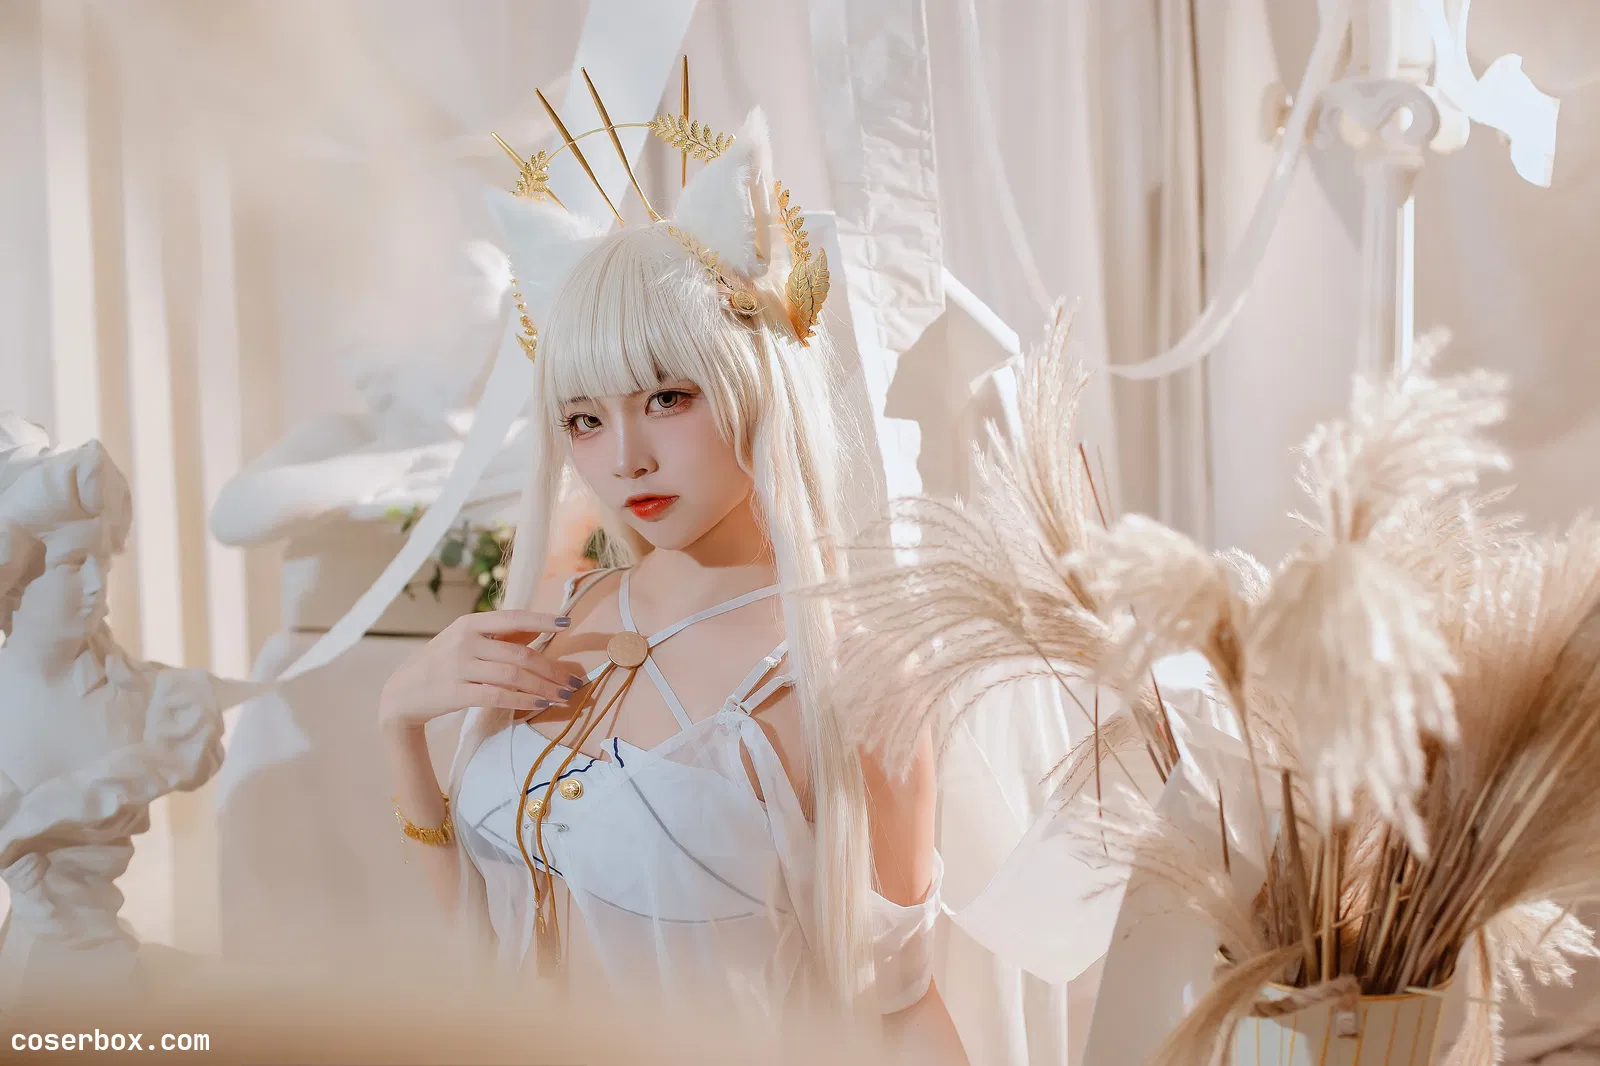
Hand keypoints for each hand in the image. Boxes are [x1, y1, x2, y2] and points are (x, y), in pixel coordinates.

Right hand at [378, 610, 585, 731]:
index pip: (512, 617)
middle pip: (519, 653)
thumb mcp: (466, 642)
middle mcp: (465, 641)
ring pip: (513, 675)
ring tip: (564, 696)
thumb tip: (539, 629)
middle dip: (551, 668)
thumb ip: (501, 636)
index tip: (567, 622)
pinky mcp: (457, 693)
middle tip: (574, 680)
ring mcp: (459, 667)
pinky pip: (498, 696)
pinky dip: (523, 700)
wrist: (402, 693)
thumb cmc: (441, 664)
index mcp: (469, 623)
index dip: (541, 620)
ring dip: (543, 687)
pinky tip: (540, 704)